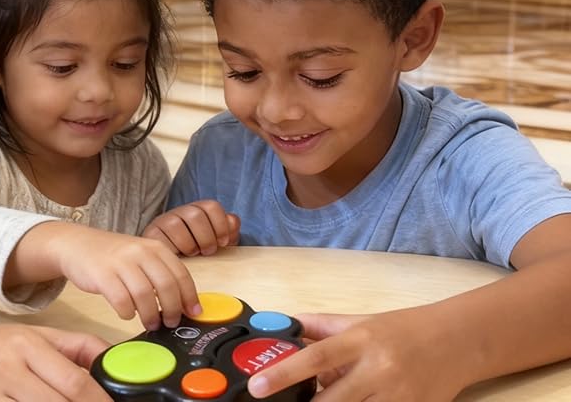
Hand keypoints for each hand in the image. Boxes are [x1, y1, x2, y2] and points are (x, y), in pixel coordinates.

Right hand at [49, 226, 201, 330]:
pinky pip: (121, 300)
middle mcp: (140, 251)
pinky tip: (127, 314)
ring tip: (150, 323)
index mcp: (154, 246)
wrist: (76, 244)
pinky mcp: (102, 275)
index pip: (181, 274)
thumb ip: (160, 272)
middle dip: (172, 309)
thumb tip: (183, 303)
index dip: (190, 297)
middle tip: (171, 322)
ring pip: (145, 295)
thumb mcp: (140, 255)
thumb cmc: (112, 255)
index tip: (193, 313)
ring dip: (150, 315)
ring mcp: (120, 262)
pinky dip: (127, 312)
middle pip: (166, 285)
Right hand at [142, 200, 239, 255]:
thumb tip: (232, 221)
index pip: (211, 206)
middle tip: (208, 252)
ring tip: (193, 255)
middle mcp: (179, 213)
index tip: (224, 242)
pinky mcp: (150, 234)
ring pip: (176, 224)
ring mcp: (163, 222)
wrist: (166, 265)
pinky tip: (178, 257)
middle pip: (195, 214)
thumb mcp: (215, 244)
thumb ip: (228, 232)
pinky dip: (173, 249)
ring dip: (189, 244)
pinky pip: (160, 237)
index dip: (221, 225)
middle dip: (206, 237)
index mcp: (197, 211)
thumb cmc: (196, 255)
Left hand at [247, 309, 471, 401]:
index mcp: (360, 340)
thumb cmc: (402, 329)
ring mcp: (398, 395)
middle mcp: (378, 369)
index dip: (282, 374)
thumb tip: (282, 326)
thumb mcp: (359, 321)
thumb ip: (319, 326)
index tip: (257, 387)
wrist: (458, 341)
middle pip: (331, 400)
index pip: (314, 358)